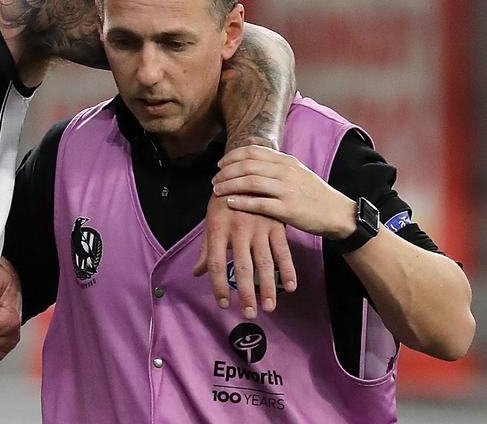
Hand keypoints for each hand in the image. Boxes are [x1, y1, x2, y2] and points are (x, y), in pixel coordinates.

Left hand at [192, 184, 297, 319]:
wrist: (245, 173)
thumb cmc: (223, 202)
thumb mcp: (210, 222)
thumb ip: (205, 249)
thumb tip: (196, 273)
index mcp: (217, 229)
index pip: (215, 263)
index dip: (218, 285)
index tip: (223, 304)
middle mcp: (238, 229)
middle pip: (242, 267)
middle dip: (245, 293)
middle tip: (248, 314)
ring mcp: (259, 227)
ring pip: (264, 263)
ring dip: (267, 287)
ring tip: (268, 307)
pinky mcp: (276, 225)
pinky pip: (283, 252)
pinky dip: (287, 270)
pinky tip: (290, 287)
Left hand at [212, 145, 355, 239]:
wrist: (337, 213)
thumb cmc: (313, 193)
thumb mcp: (297, 172)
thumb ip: (275, 165)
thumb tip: (249, 160)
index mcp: (286, 161)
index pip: (252, 152)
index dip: (231, 156)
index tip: (220, 164)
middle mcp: (286, 172)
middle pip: (247, 166)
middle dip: (226, 172)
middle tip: (215, 180)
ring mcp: (287, 190)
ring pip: (250, 182)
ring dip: (229, 185)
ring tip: (217, 190)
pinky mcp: (288, 209)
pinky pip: (258, 203)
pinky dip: (241, 202)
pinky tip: (229, 202)